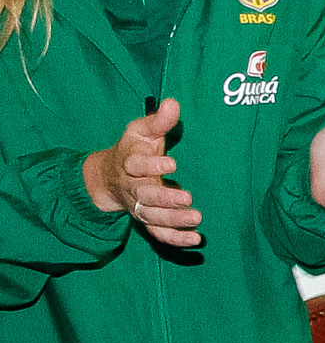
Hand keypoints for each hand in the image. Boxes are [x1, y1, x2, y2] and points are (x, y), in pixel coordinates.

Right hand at [85, 100, 201, 246]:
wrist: (110, 176)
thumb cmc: (133, 150)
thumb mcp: (141, 132)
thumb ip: (158, 121)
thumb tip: (173, 102)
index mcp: (130, 163)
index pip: (136, 165)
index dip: (151, 164)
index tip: (171, 163)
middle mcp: (133, 187)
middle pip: (145, 195)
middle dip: (165, 198)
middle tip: (187, 198)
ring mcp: (139, 205)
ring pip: (152, 216)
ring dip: (173, 220)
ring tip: (196, 219)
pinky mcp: (147, 219)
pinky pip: (157, 233)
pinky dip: (174, 238)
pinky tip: (195, 239)